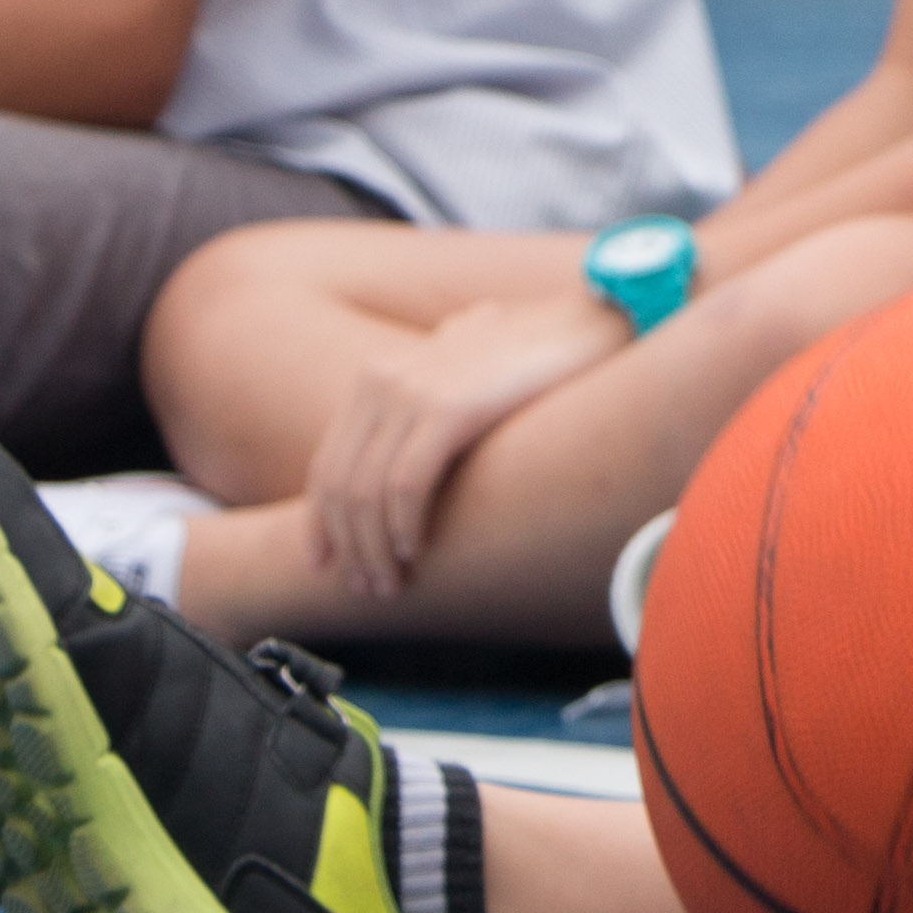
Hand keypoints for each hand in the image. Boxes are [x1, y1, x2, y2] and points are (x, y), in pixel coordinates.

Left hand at [301, 291, 625, 596]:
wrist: (589, 322)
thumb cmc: (537, 356)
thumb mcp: (467, 371)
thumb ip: (434, 397)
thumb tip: (422, 437)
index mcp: (379, 375)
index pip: (329, 465)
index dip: (322, 524)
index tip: (326, 567)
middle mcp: (383, 379)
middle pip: (340, 485)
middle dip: (347, 547)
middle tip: (367, 589)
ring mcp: (412, 390)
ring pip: (367, 492)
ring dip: (374, 549)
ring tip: (391, 584)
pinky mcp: (448, 407)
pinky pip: (406, 484)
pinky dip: (404, 526)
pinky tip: (416, 551)